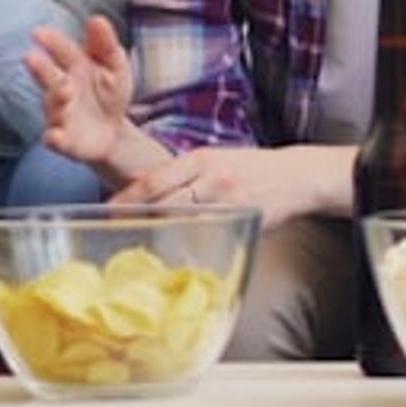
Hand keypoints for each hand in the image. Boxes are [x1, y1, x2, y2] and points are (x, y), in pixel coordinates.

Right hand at [27, 16, 149, 173]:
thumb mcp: (116, 66)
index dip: (50, 41)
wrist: (114, 132)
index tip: (38, 33)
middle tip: (31, 57)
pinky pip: (54, 138)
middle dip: (39, 68)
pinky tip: (54, 136)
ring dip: (55, 98)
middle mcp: (60, 88)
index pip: (60, 50)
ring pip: (52, 106)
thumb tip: (97, 18)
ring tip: (65, 91)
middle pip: (48, 76)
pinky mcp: (63, 139)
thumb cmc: (110, 94)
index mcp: (73, 66)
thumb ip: (106, 44)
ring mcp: (59, 113)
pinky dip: (54, 138)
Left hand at [114, 143, 349, 226]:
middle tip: (116, 229)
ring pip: (183, 220)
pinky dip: (191, 240)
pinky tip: (179, 248)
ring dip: (161, 230)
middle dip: (137, 216)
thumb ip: (188, 175)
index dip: (128, 197)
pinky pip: (209, 233)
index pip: (154, 180)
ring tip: (143, 240)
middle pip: (163, 201)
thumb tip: (152, 192)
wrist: (297, 176)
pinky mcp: (243, 219)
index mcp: (201, 158)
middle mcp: (212, 177)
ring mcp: (228, 200)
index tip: (109, 208)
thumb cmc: (252, 168)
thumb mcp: (218, 159)